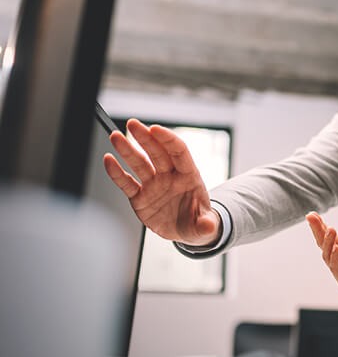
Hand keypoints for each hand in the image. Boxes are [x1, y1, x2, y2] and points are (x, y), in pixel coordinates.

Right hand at [103, 119, 219, 245]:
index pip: (179, 152)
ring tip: (116, 136)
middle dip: (145, 137)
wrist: (185, 232)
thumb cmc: (198, 222)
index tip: (156, 129)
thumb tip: (209, 227)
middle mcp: (169, 177)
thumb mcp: (205, 226)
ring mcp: (153, 185)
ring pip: (139, 164)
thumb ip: (206, 225)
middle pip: (157, 153)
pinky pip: (127, 183)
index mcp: (189, 177)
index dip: (168, 140)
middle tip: (133, 124)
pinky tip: (108, 160)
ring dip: (127, 150)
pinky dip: (117, 173)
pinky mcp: (140, 197)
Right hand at [305, 212, 337, 318]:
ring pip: (327, 255)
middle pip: (324, 243)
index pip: (330, 236)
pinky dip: (334, 258)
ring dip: (327, 242)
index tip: (313, 214)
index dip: (320, 225)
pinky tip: (336, 248)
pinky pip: (336, 269)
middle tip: (311, 217)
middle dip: (317, 230)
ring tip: (330, 229)